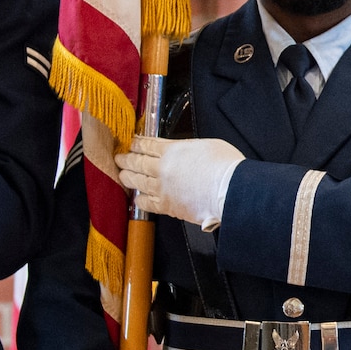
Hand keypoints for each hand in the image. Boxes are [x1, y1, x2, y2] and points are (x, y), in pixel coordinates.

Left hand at [115, 135, 244, 229]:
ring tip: (123, 175)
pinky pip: (146, 203)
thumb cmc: (226, 167)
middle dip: (126, 159)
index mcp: (172, 150)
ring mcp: (162, 188)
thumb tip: (183, 150)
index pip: (147, 145)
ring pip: (137, 181)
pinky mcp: (167, 206)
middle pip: (137, 162)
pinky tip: (137, 197)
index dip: (137, 144)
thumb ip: (188, 147)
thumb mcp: (207, 144)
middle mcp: (162, 169)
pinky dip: (139, 199)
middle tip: (120, 158)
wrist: (230, 190)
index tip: (132, 143)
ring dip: (127, 177)